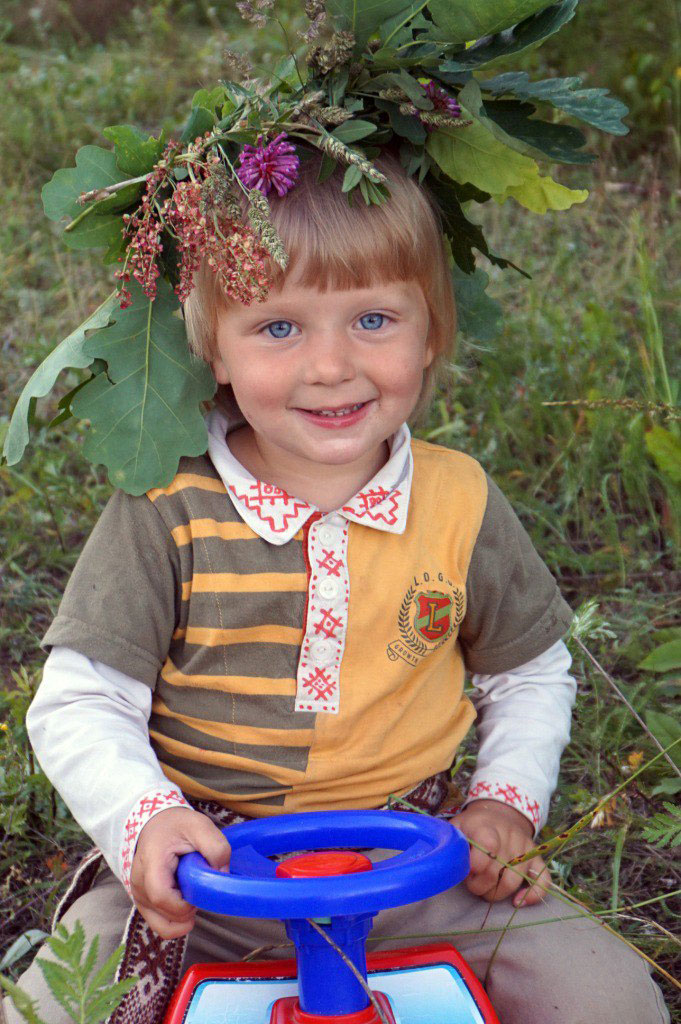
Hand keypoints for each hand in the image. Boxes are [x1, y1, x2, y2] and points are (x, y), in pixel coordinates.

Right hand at [130, 806, 230, 937]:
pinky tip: (185, 902)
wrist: (156, 825)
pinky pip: (159, 925)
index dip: (184, 903)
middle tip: (198, 886)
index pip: (161, 896)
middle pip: (164, 913)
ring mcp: (138, 895)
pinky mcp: (142, 903)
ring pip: (162, 924)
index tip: (199, 890)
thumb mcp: (201, 826)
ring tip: (190, 891)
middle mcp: (138, 882)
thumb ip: (216, 847)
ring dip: (183, 916)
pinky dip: (176, 921)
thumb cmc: (177, 825)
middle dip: (189, 908)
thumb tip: (222, 876)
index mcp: (151, 862)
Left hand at [452, 799, 549, 906]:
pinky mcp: (536, 859)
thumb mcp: (458, 826)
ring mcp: (525, 849)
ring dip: (496, 893)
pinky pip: (543, 880)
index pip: (488, 845)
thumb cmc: (474, 826)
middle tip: (471, 882)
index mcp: (487, 827)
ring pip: (514, 881)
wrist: (499, 814)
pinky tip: (518, 902)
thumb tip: (447, 862)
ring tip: (485, 889)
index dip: (476, 863)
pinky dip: (533, 895)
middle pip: (497, 871)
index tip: (467, 870)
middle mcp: (510, 837)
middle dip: (479, 885)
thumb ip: (452, 842)